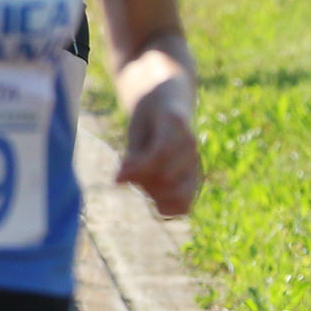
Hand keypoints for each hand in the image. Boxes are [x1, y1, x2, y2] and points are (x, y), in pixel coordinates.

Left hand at [117, 95, 201, 218]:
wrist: (172, 104)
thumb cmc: (148, 116)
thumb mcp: (136, 129)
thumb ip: (133, 155)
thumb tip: (119, 182)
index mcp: (174, 123)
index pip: (159, 155)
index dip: (137, 171)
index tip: (115, 180)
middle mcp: (190, 145)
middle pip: (166, 179)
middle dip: (143, 183)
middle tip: (131, 173)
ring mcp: (195, 163)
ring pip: (179, 198)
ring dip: (155, 196)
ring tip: (145, 183)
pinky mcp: (194, 177)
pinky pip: (184, 205)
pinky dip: (166, 206)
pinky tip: (154, 195)